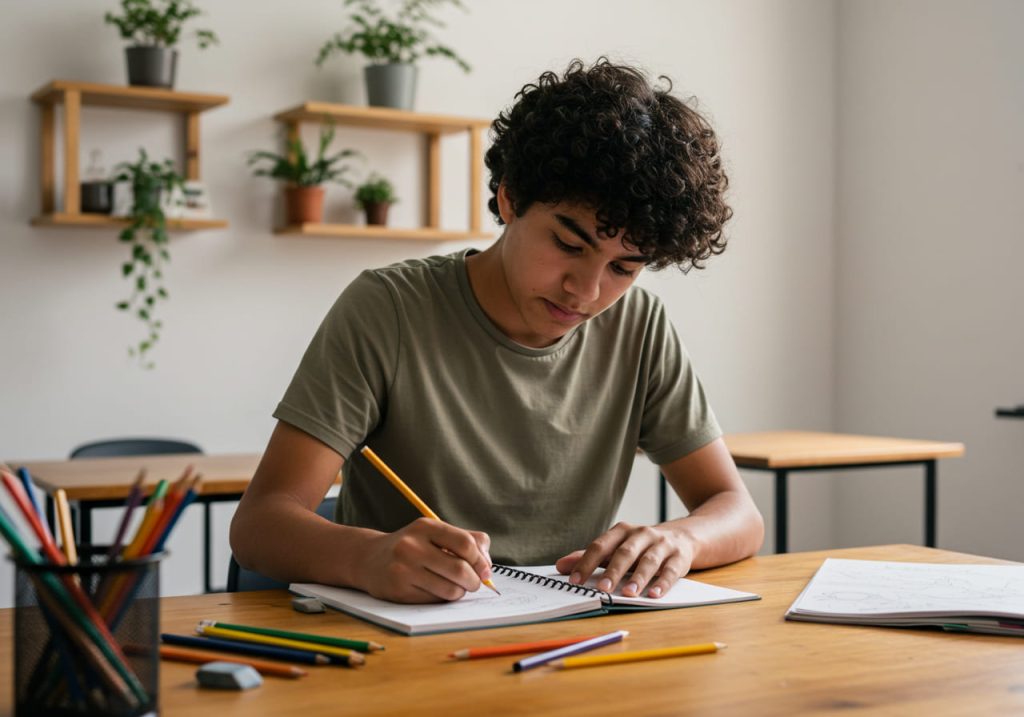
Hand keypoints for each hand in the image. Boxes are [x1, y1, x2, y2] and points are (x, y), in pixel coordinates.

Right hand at [355, 518, 492, 602]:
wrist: (369, 559)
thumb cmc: (412, 546)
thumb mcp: (435, 533)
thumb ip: (466, 540)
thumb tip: (487, 565)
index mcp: (426, 526)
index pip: (465, 544)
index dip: (481, 561)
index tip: (485, 571)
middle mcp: (412, 545)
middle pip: (460, 569)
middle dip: (474, 581)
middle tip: (473, 584)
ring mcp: (403, 569)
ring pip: (450, 590)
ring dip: (459, 592)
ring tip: (455, 587)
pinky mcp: (398, 590)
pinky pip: (434, 601)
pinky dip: (442, 599)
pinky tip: (435, 591)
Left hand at [555, 522, 694, 598]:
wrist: (683, 536)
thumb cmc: (641, 546)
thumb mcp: (616, 548)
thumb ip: (590, 557)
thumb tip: (561, 566)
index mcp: (622, 531)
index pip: (600, 546)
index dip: (586, 563)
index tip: (574, 581)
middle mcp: (642, 534)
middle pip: (625, 553)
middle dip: (612, 571)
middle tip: (602, 589)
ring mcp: (662, 544)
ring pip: (648, 561)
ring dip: (638, 577)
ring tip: (628, 593)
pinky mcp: (679, 556)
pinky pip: (670, 570)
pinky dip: (662, 582)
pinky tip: (654, 594)